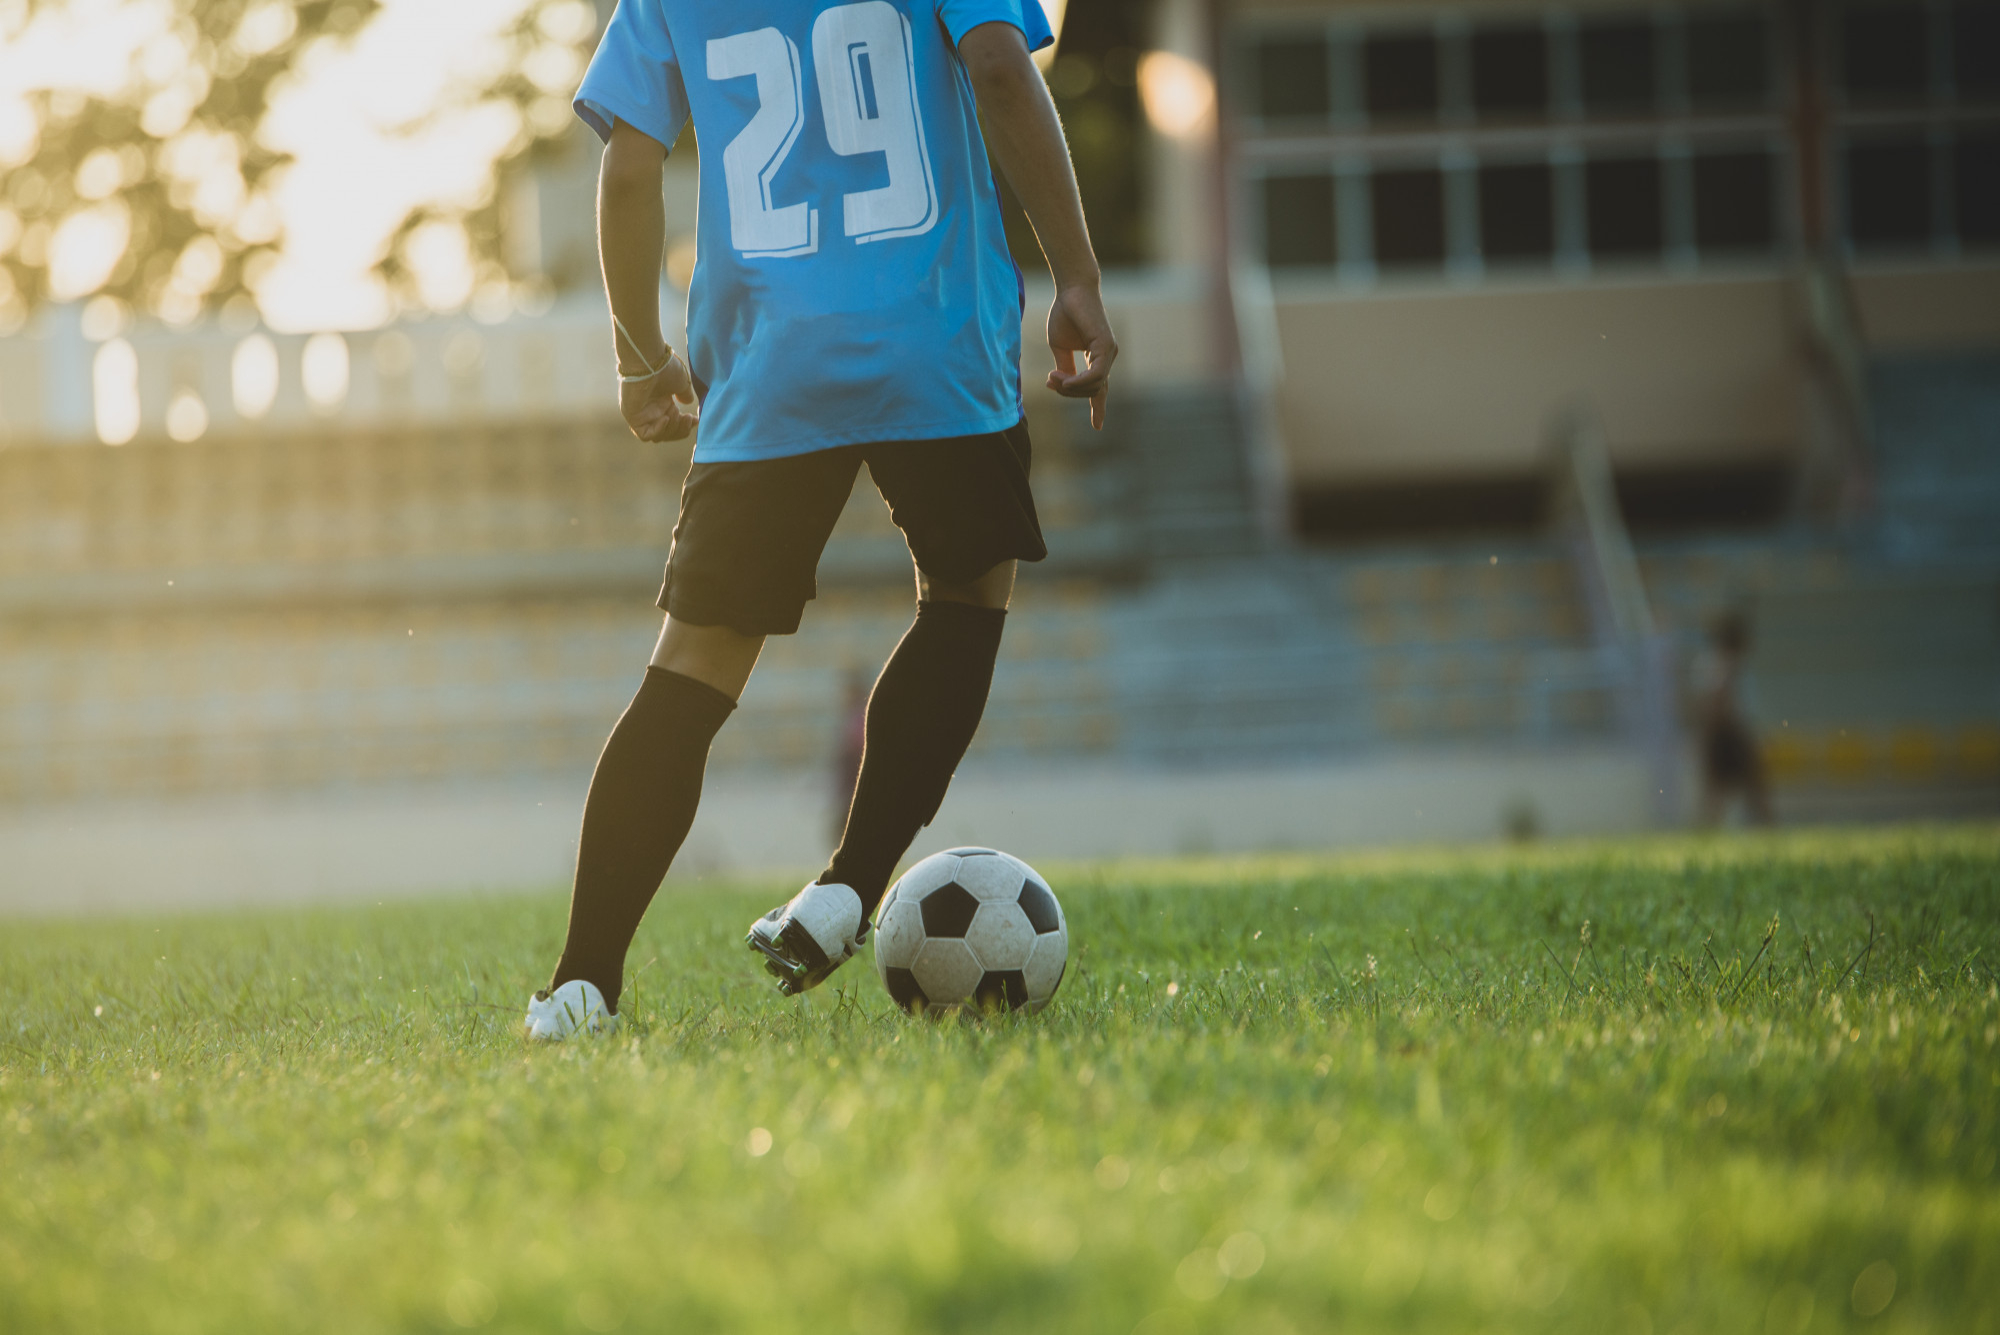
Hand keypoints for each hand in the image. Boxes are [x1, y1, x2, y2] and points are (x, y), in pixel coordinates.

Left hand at [618, 348, 698, 442]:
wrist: (649, 360)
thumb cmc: (665, 367)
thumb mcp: (681, 382)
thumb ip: (685, 394)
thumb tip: (688, 402)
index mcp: (662, 403)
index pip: (674, 424)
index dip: (686, 426)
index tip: (696, 420)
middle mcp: (652, 410)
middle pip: (668, 433)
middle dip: (681, 430)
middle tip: (688, 418)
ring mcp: (642, 414)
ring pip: (658, 437)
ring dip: (672, 429)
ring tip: (677, 414)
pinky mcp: (633, 416)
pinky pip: (645, 435)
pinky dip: (658, 430)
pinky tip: (665, 418)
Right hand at [1045, 284, 1116, 429]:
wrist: (1070, 290)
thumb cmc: (1064, 314)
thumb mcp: (1060, 347)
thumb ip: (1064, 367)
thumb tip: (1063, 385)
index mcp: (1097, 359)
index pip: (1099, 389)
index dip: (1097, 408)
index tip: (1097, 427)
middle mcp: (1106, 357)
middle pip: (1092, 391)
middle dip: (1069, 394)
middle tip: (1050, 382)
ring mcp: (1109, 353)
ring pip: (1094, 386)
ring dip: (1070, 388)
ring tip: (1052, 377)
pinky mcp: (1106, 347)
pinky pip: (1095, 376)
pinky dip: (1078, 382)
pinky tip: (1062, 379)